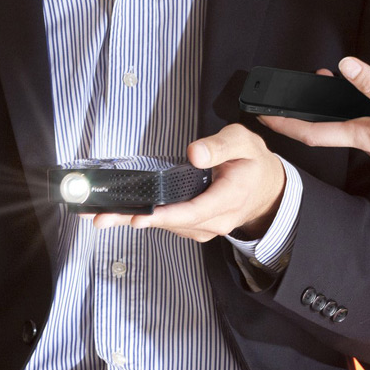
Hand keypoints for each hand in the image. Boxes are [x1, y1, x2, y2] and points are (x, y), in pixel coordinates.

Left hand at [89, 124, 285, 241]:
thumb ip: (220, 146)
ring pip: (167, 226)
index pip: (193, 211)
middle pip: (172, 222)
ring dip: (135, 220)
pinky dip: (146, 218)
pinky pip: (170, 224)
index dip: (165, 215)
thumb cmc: (252, 163)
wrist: (267, 188)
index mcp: (229, 198)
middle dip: (136, 219)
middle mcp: (216, 219)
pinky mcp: (196, 227)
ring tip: (103, 216)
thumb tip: (195, 154)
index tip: (140, 216)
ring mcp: (205, 227)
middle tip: (103, 218)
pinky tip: (122, 214)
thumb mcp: (243, 142)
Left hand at [259, 57, 369, 210]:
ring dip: (356, 94)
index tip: (263, 116)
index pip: (310, 131)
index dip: (284, 124)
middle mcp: (367, 143)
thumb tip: (346, 65)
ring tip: (360, 71)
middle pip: (332, 121)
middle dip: (319, 100)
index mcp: (360, 137)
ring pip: (359, 115)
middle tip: (315, 80)